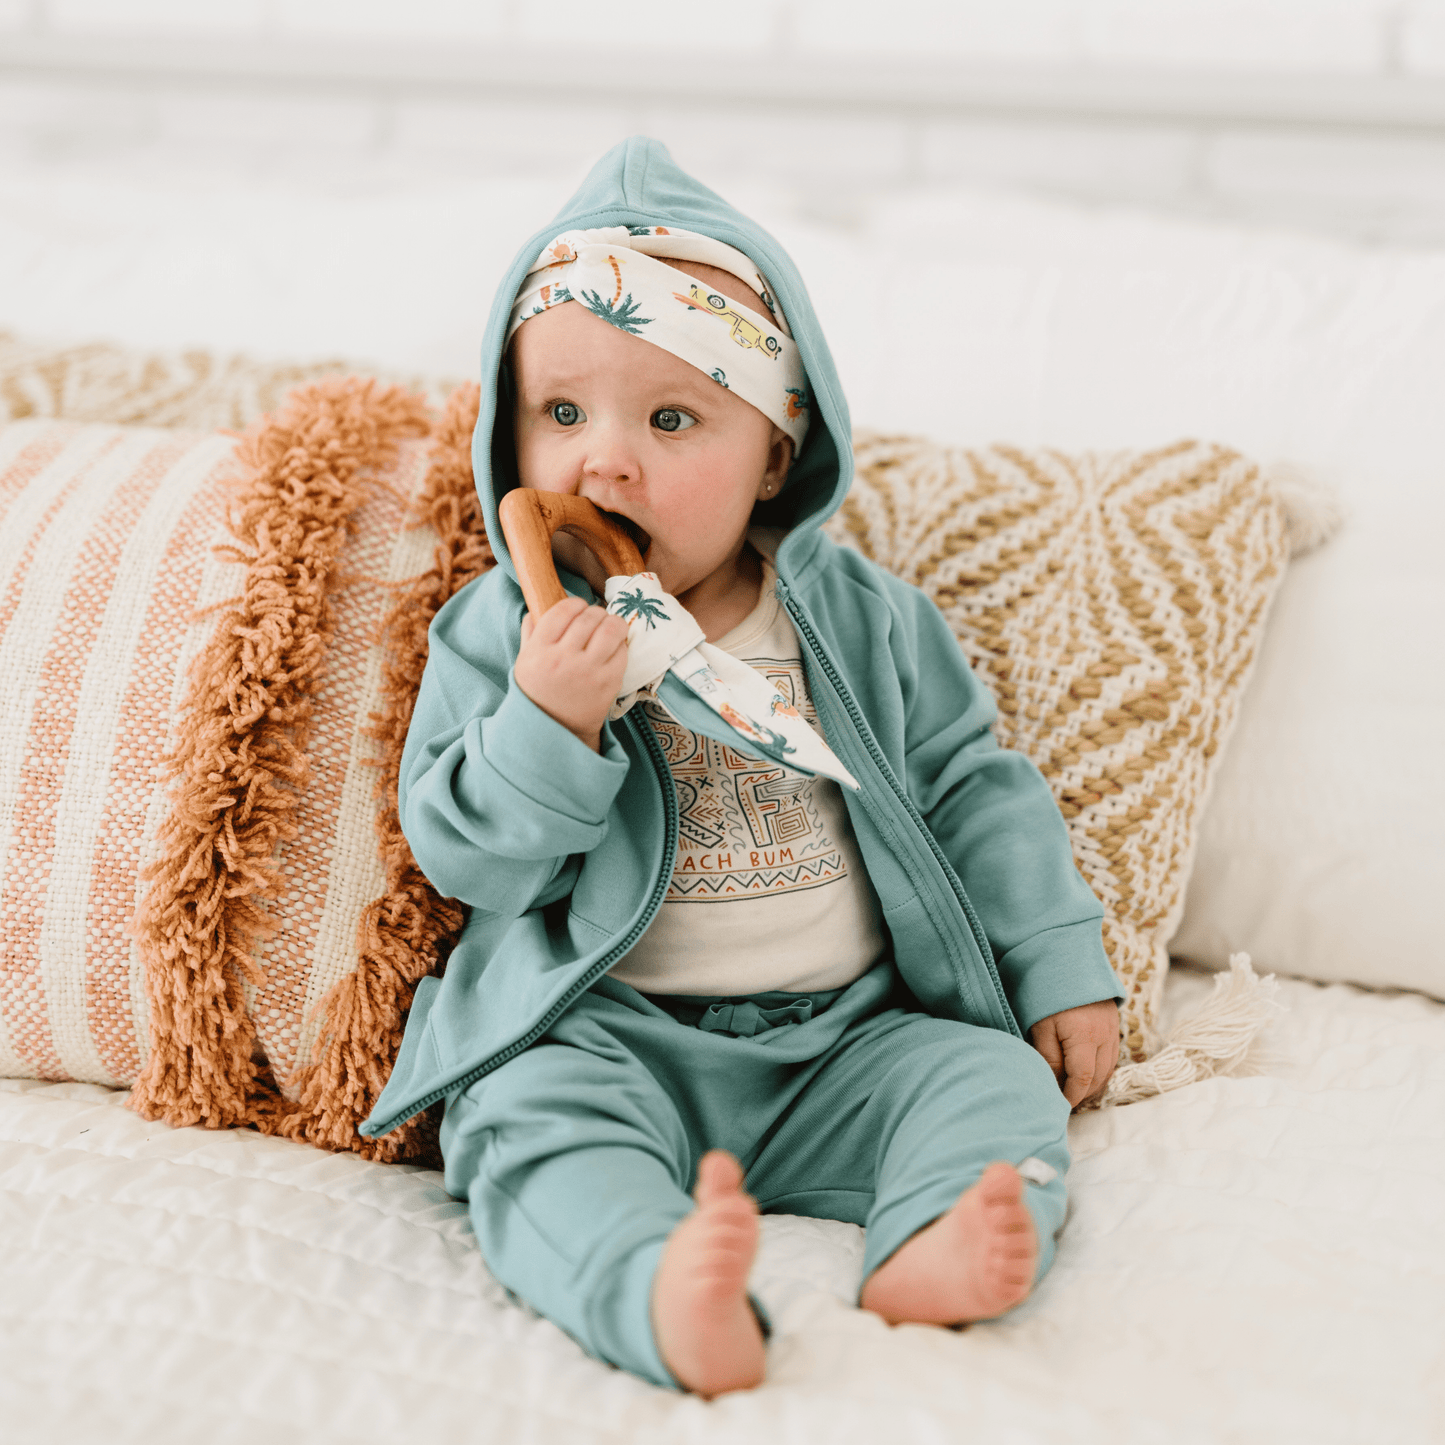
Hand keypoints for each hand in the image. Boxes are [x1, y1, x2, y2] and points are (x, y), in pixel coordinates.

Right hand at [513, 596, 628, 750]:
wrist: (556, 730)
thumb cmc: (539, 693)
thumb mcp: (524, 662)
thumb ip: (530, 633)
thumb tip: (535, 607)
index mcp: (539, 650)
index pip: (563, 610)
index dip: (575, 604)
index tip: (579, 608)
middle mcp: (563, 659)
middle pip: (589, 617)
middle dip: (595, 613)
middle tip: (596, 619)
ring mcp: (589, 671)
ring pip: (611, 628)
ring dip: (613, 622)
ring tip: (610, 628)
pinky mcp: (609, 682)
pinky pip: (623, 650)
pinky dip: (621, 644)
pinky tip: (613, 649)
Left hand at [1028, 999, 1119, 1108]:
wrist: (1065, 955)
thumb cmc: (1045, 990)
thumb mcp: (1040, 1025)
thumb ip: (1048, 1057)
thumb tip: (1054, 1085)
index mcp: (1085, 1038)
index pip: (1082, 1079)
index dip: (1071, 1096)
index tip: (1059, 1105)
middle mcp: (1105, 1036)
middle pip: (1099, 1077)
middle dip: (1084, 1094)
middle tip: (1065, 1102)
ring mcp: (1113, 1028)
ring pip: (1108, 1067)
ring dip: (1094, 1082)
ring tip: (1075, 1090)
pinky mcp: (1114, 1021)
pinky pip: (1111, 1054)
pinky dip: (1100, 1067)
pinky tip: (1086, 1070)